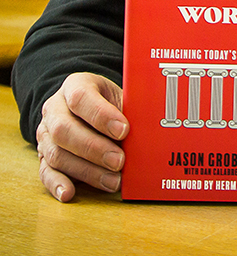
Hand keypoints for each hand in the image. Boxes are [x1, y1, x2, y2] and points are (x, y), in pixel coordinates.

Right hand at [35, 72, 128, 201]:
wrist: (89, 107)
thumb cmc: (110, 103)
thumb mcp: (121, 96)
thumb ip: (130, 109)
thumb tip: (152, 127)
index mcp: (75, 85)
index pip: (81, 97)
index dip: (101, 115)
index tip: (124, 130)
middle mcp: (55, 108)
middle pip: (64, 129)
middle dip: (94, 148)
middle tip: (119, 161)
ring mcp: (45, 133)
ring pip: (57, 154)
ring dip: (86, 170)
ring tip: (113, 180)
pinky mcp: (42, 157)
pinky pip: (45, 172)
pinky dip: (57, 184)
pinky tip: (70, 193)